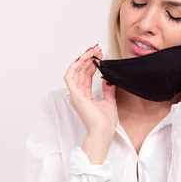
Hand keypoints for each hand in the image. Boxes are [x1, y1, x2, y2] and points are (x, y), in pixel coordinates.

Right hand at [64, 44, 117, 161]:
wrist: (103, 132)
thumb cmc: (105, 122)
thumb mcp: (109, 101)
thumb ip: (107, 90)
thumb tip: (108, 80)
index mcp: (85, 96)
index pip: (86, 76)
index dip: (91, 64)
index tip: (99, 55)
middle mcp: (78, 94)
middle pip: (80, 72)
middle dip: (88, 58)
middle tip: (96, 49)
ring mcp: (76, 95)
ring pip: (75, 72)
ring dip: (82, 60)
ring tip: (92, 51)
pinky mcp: (76, 96)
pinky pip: (70, 78)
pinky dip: (75, 67)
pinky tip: (83, 59)